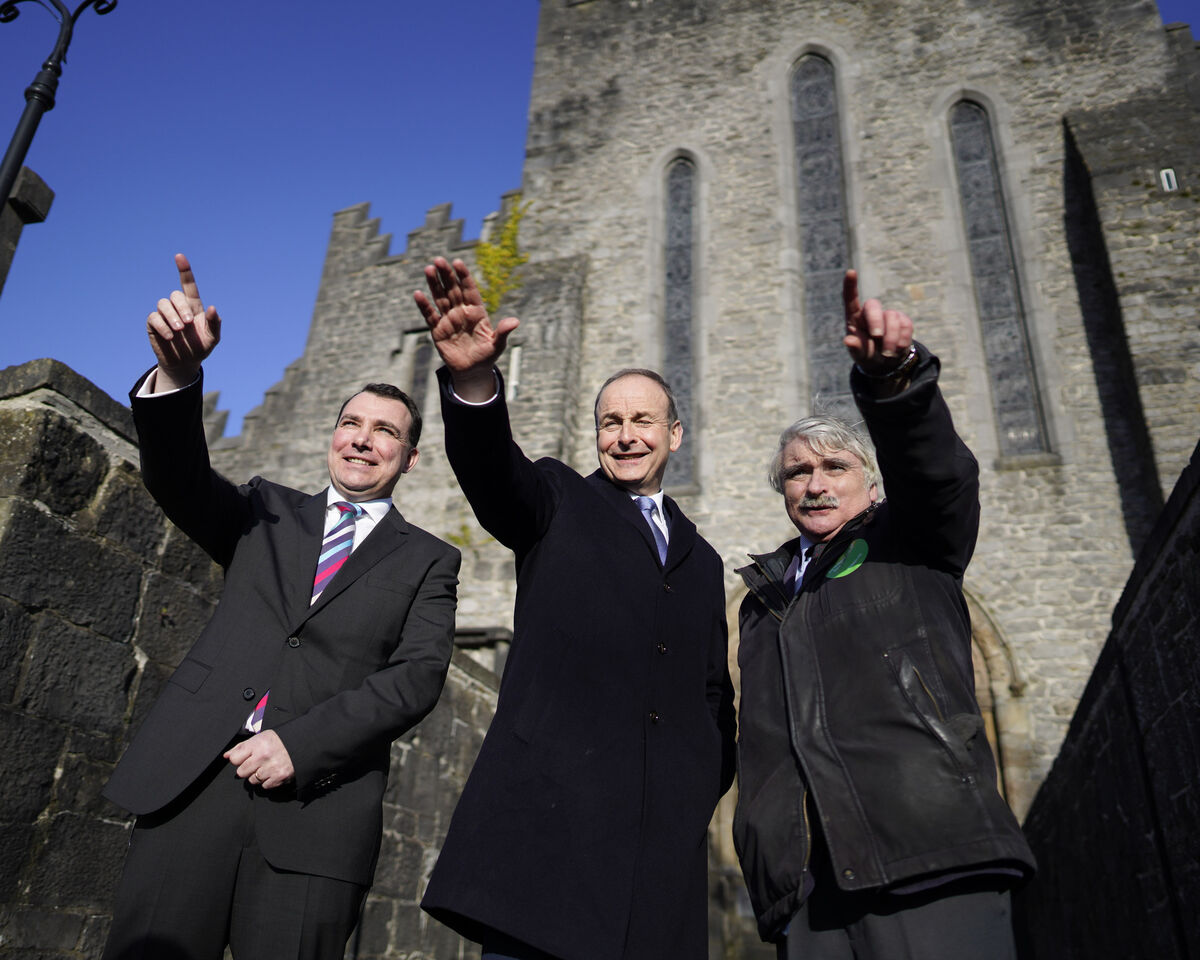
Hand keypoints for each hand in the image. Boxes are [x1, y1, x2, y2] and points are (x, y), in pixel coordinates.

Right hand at [145, 253, 221, 391]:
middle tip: (188, 323)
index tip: (179, 257)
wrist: (185, 363)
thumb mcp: (213, 338)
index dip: (184, 270)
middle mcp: (178, 307)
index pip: (188, 284)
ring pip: (163, 304)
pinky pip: (154, 317)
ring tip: (179, 330)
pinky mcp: (154, 324)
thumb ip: (214, 323)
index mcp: (193, 306)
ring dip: (171, 316)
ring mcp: (165, 315)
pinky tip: (170, 336)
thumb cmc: (200, 347)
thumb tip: (212, 308)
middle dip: (182, 308)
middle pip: (175, 295)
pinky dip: (163, 326)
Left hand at [224, 730, 293, 789]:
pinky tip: (273, 772)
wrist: (302, 744)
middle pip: (241, 772)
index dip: (239, 759)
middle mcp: (263, 756)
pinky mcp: (279, 777)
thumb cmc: (279, 741)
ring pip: (252, 780)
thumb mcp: (260, 738)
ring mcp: (271, 768)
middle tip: (257, 762)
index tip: (246, 757)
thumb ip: (242, 746)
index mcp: (257, 744)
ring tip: (266, 767)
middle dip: (247, 768)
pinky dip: (268, 781)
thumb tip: (226, 756)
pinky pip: (264, 786)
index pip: (234, 759)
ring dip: (258, 775)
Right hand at [413, 257, 518, 400]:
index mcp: (477, 312)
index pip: (469, 290)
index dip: (464, 276)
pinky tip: (418, 294)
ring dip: (434, 284)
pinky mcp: (438, 331)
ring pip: (440, 298)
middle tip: (439, 260)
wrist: (472, 372)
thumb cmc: (487, 356)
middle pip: (453, 290)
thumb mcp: (497, 345)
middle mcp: (461, 312)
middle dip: (446, 275)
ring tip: (428, 269)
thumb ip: (503, 332)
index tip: (458, 262)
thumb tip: (515, 321)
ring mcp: (449, 320)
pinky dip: (424, 306)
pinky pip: (430, 316)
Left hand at [842, 270, 913, 374]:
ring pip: (892, 317)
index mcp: (854, 319)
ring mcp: (887, 315)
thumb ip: (855, 348)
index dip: (850, 285)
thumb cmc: (867, 355)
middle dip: (876, 321)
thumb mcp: (860, 355)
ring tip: (887, 354)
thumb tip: (848, 340)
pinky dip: (902, 340)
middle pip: (873, 306)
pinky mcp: (902, 320)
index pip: (850, 299)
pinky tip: (898, 349)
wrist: (886, 363)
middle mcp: (870, 313)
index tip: (850, 272)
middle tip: (877, 337)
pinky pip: (906, 325)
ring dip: (891, 338)